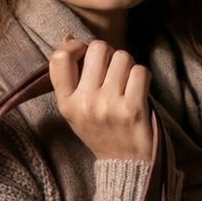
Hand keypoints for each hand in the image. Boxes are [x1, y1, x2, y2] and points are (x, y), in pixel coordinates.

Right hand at [49, 36, 153, 161]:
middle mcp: (85, 103)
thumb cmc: (101, 131)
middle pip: (98, 48)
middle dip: (109, 54)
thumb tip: (69, 37)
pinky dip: (142, 77)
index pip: (60, 59)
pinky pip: (140, 71)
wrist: (125, 164)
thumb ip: (70, 76)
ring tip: (125, 84)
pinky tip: (137, 91)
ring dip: (127, 66)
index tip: (84, 53)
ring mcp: (109, 106)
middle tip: (112, 71)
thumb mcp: (76, 109)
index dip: (75, 47)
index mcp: (66, 104)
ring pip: (122, 57)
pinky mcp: (133, 108)